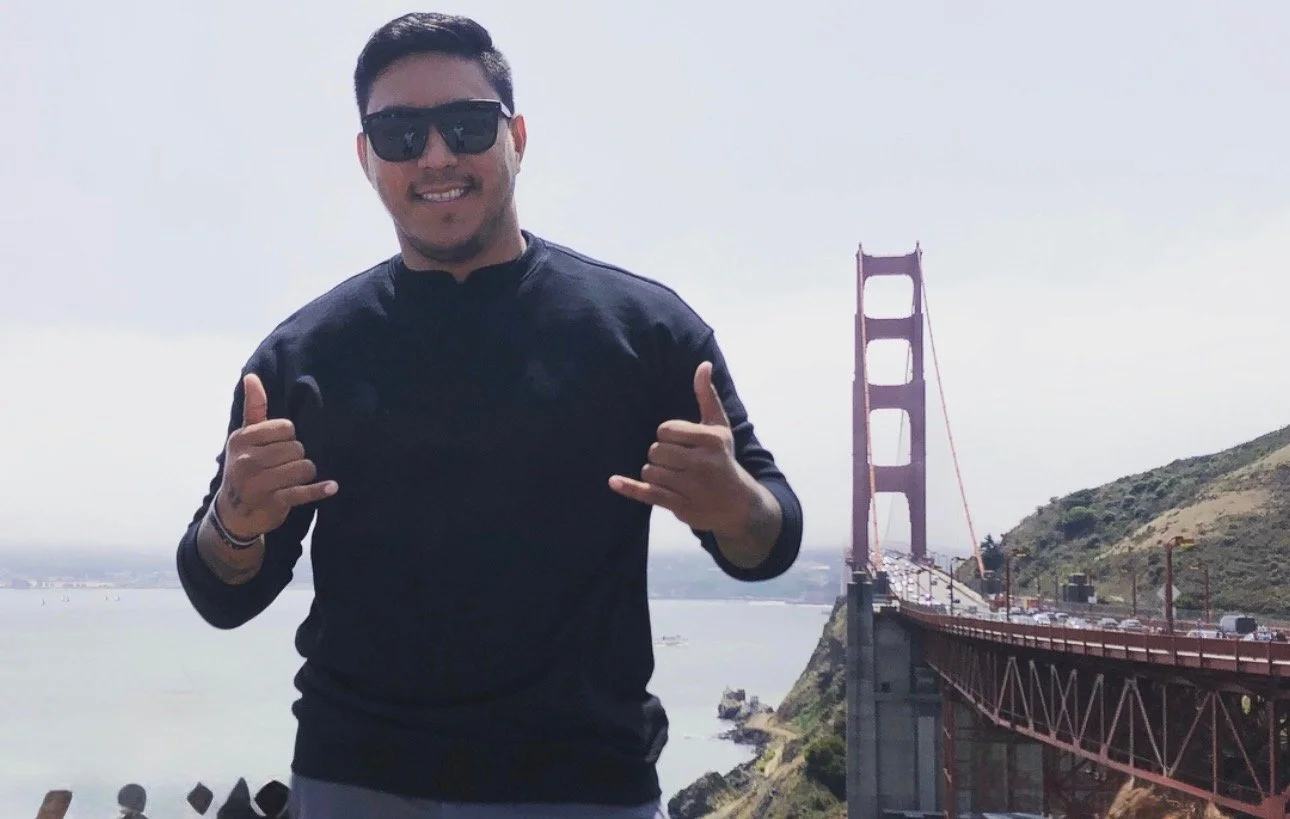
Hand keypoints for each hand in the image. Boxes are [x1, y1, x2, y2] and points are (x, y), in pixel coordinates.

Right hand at [214, 373, 337, 538]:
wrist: (233, 512)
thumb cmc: (244, 467)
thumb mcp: (244, 438)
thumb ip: (253, 407)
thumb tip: (252, 375)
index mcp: (242, 440)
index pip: (286, 428)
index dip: (289, 437)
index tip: (279, 447)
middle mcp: (246, 460)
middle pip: (297, 448)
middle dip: (298, 457)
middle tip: (285, 465)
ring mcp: (258, 483)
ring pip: (304, 468)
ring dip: (306, 473)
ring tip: (294, 478)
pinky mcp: (272, 502)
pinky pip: (303, 492)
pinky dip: (319, 490)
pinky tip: (331, 487)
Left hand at [609, 361, 755, 535]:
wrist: (738, 504)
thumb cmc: (723, 459)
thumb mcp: (720, 427)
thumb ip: (707, 396)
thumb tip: (703, 365)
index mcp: (711, 440)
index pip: (666, 430)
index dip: (667, 435)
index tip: (680, 442)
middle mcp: (703, 463)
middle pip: (655, 451)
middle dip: (660, 454)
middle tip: (675, 460)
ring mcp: (691, 487)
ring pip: (650, 471)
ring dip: (654, 472)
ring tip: (671, 475)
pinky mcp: (681, 506)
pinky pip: (648, 494)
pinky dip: (629, 488)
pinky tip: (613, 481)